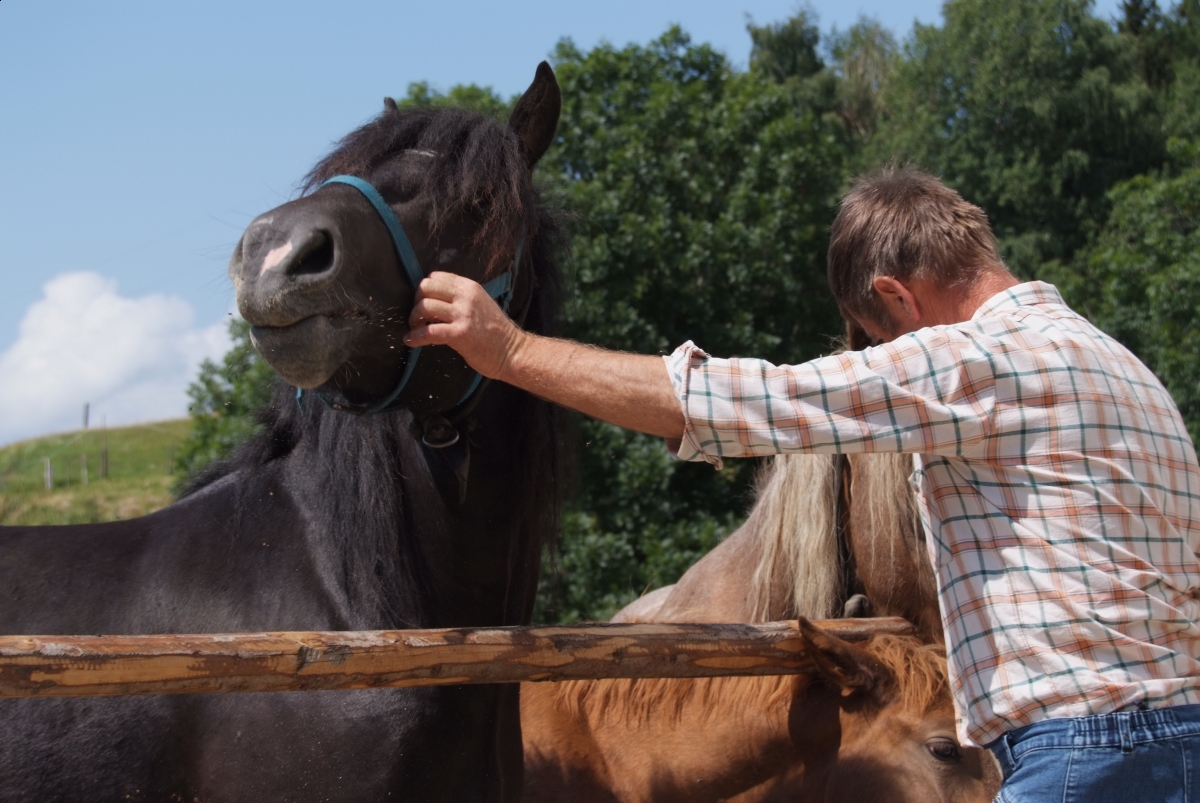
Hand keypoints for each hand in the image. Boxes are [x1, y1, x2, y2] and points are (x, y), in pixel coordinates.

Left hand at [404, 271, 525, 378]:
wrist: (512, 351)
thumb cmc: (496, 332)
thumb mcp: (480, 304)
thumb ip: (460, 298)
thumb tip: (434, 299)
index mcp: (469, 287)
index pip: (435, 277)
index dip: (424, 290)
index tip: (423, 303)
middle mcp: (466, 296)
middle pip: (426, 287)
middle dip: (416, 302)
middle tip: (418, 316)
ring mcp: (463, 314)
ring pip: (424, 307)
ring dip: (414, 319)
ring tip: (415, 329)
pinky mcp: (460, 334)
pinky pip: (429, 331)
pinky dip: (415, 337)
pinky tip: (410, 341)